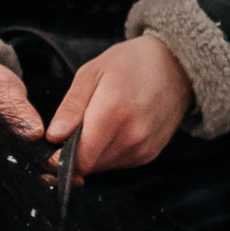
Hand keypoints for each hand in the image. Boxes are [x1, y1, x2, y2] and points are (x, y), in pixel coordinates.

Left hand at [48, 34, 191, 175]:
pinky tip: (113, 129)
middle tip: (74, 128)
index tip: (53, 145)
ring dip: (91, 153)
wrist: (177, 67)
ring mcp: (143, 148)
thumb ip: (71, 107)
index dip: (59, 158)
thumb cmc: (131, 64)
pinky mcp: (150, 154)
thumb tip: (53, 137)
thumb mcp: (92, 73)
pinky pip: (118, 163)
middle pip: (89, 165)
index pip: (79, 159)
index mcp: (114, 113)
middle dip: (74, 153)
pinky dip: (108, 152)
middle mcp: (132, 137)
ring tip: (98, 123)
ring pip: (102, 167)